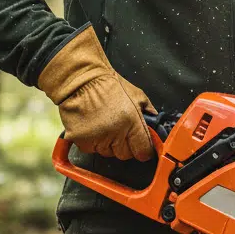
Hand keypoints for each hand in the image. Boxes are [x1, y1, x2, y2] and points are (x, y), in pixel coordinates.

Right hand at [37, 25, 156, 161]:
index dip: (143, 149)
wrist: (81, 78)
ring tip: (104, 123)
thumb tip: (154, 126)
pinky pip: (91, 150)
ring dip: (107, 143)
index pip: (143, 151)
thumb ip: (148, 112)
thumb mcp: (137, 94)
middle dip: (125, 145)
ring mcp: (96, 138)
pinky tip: (92, 127)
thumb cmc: (108, 84)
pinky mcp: (80, 140)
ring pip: (107, 153)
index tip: (142, 147)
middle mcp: (114, 132)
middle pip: (125, 155)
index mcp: (131, 121)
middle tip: (119, 129)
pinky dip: (92, 142)